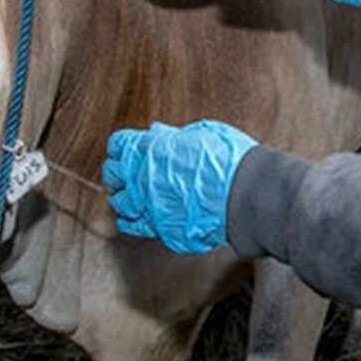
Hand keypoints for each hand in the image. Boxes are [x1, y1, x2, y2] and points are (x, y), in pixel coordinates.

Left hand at [101, 120, 256, 252]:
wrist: (247, 195)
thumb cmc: (230, 160)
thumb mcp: (202, 133)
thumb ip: (173, 136)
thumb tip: (158, 132)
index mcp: (151, 148)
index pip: (119, 144)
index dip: (123, 146)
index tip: (128, 148)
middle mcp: (143, 178)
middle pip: (113, 172)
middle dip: (119, 170)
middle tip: (127, 171)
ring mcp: (150, 205)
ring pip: (120, 201)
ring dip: (124, 195)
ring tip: (133, 193)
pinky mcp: (160, 228)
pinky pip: (133, 225)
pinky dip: (131, 220)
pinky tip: (134, 216)